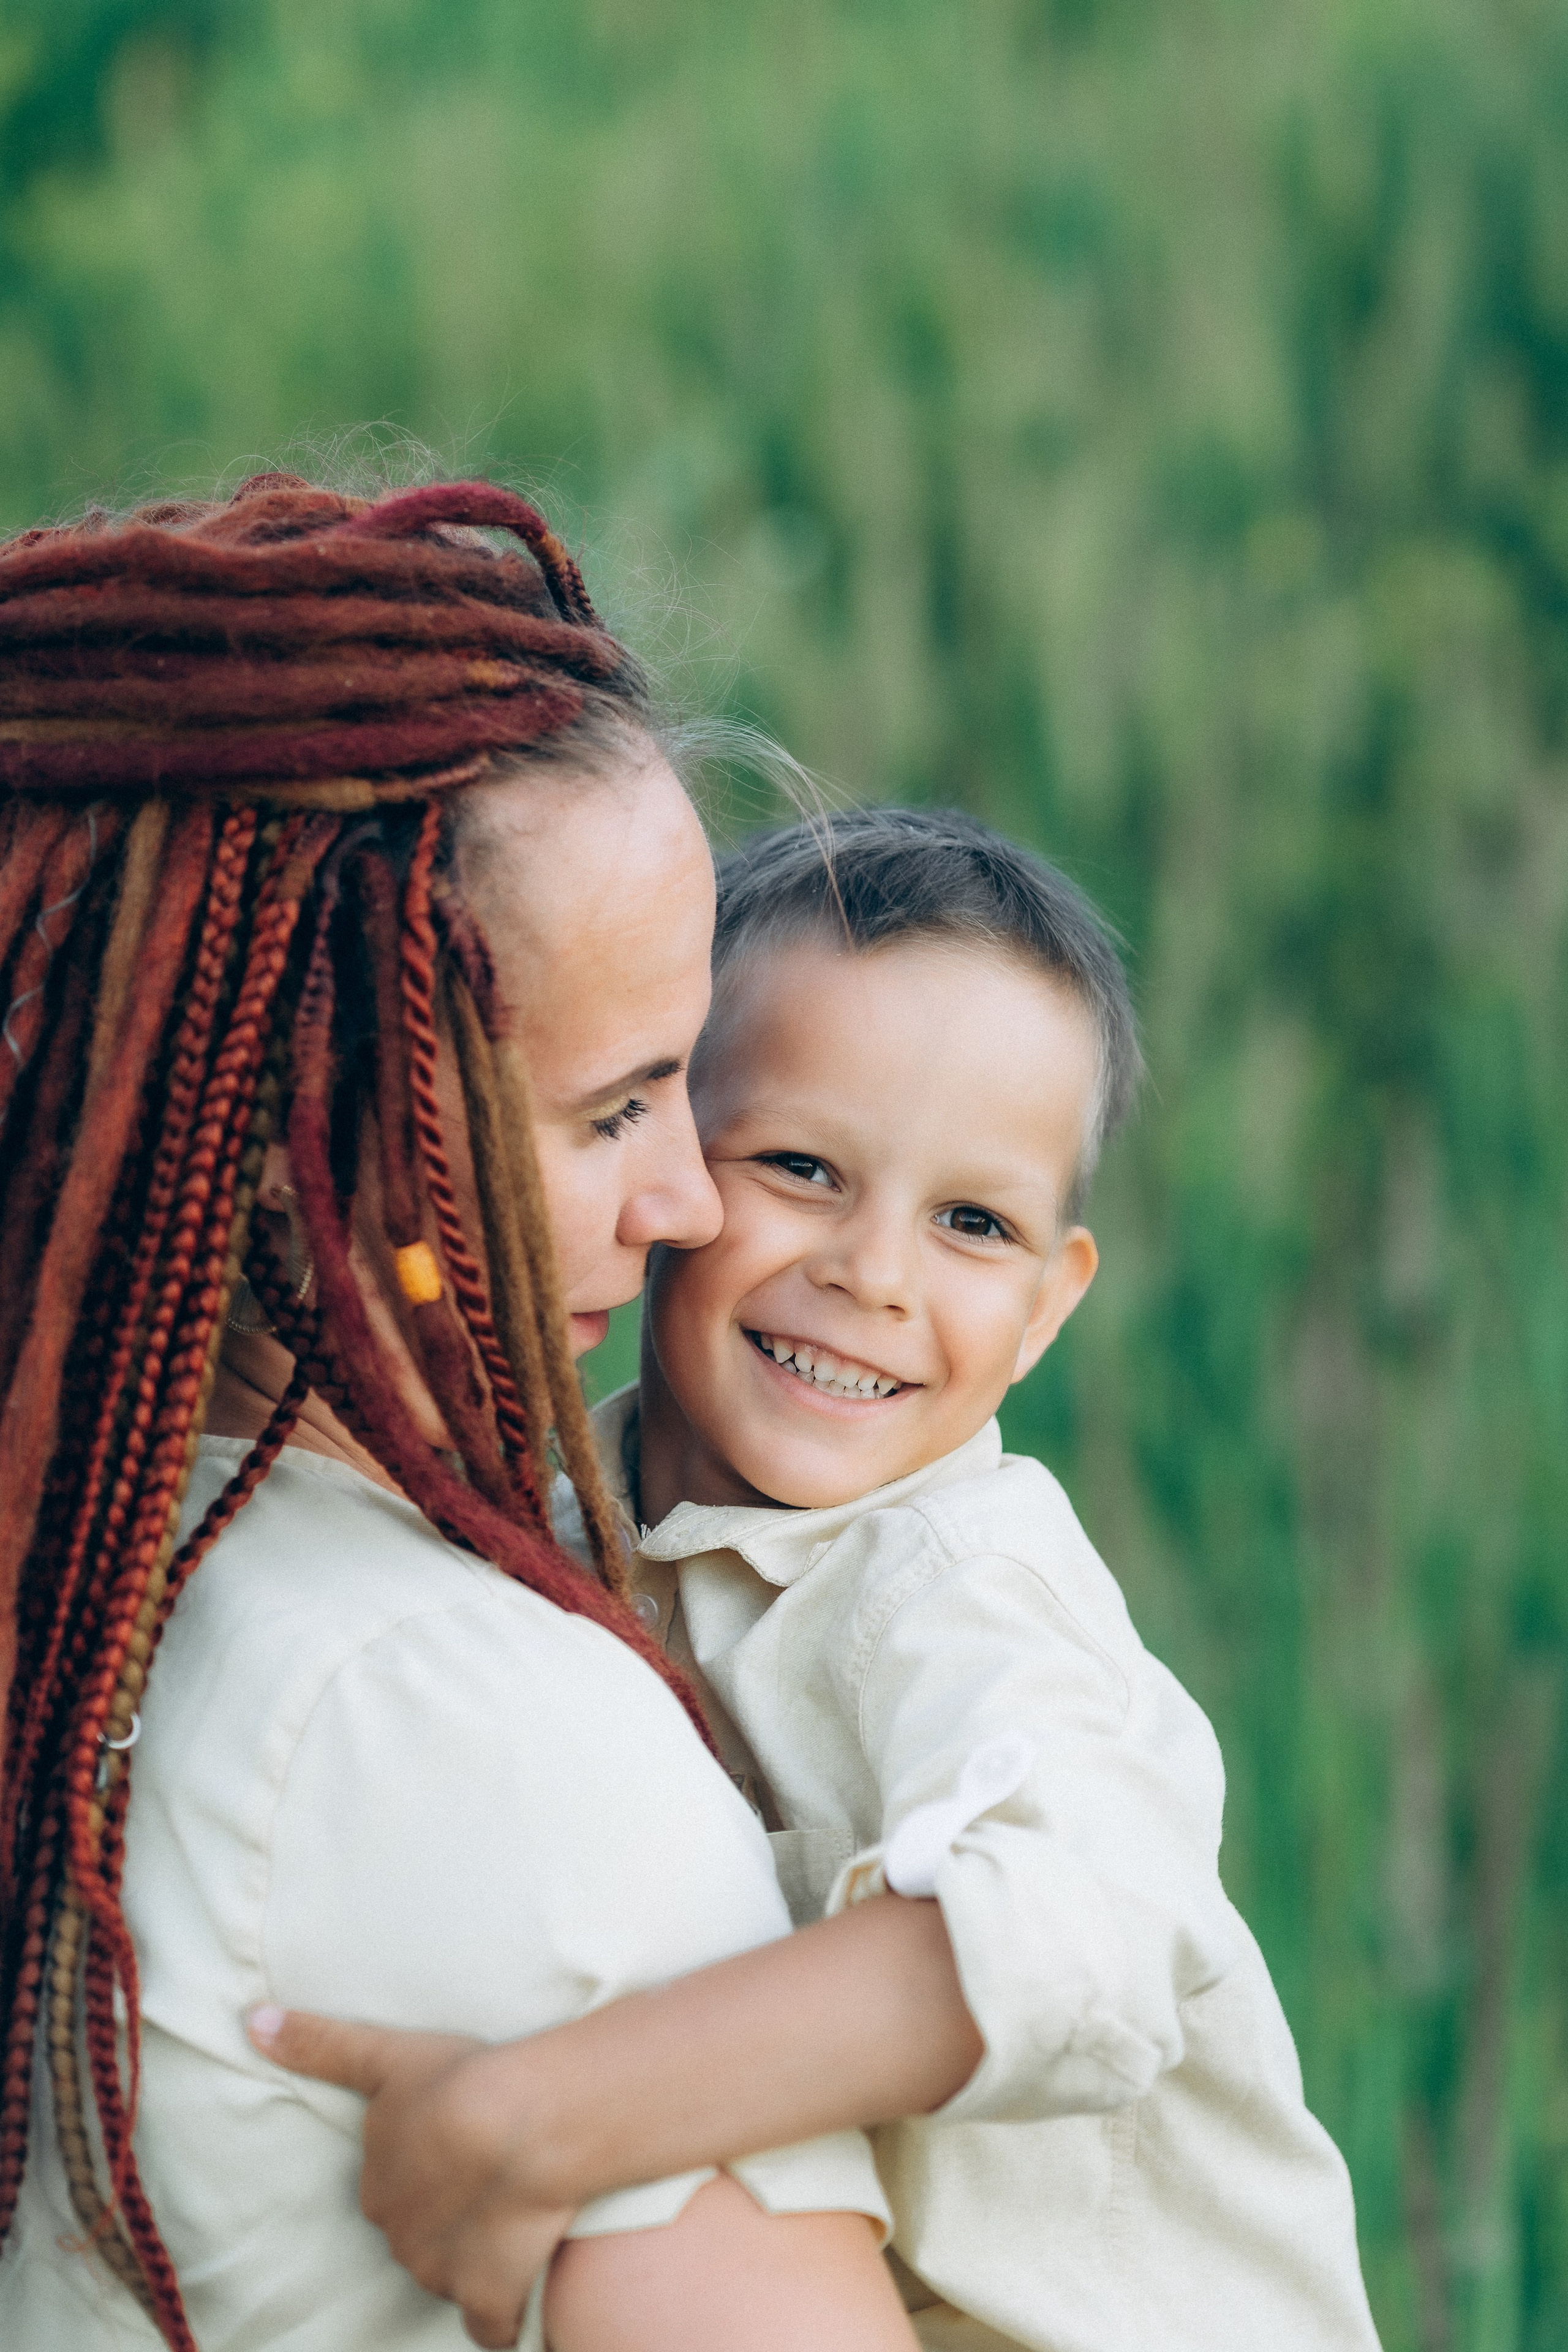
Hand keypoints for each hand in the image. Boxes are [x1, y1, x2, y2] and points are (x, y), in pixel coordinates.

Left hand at [247, 2006, 572, 2349]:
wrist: (524, 2125)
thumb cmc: (459, 2080)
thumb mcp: (384, 2053)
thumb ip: (319, 2044)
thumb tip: (250, 2023)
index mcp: (378, 2186)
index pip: (391, 2189)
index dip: (422, 2169)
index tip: (450, 2148)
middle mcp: (400, 2235)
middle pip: (416, 2233)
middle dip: (440, 2217)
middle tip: (483, 2178)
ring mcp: (443, 2271)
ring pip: (447, 2274)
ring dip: (469, 2258)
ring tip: (507, 2215)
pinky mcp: (489, 2295)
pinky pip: (488, 2328)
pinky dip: (497, 2319)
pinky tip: (511, 2302)